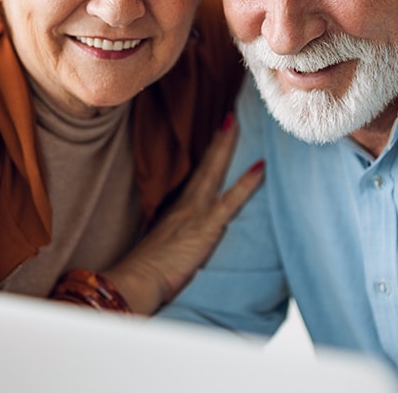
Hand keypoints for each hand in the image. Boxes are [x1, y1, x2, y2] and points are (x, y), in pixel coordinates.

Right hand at [101, 115, 263, 314]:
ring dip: (225, 146)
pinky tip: (261, 166)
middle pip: (205, 165)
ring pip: (214, 172)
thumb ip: (170, 238)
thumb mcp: (159, 249)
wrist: (136, 280)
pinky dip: (246, 183)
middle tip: (230, 116)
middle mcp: (185, 205)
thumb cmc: (144, 272)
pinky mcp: (206, 227)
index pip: (196, 177)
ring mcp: (196, 213)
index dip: (207, 157)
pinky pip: (231, 200)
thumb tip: (175, 238)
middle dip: (218, 140)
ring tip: (235, 122)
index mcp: (175, 210)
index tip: (216, 137)